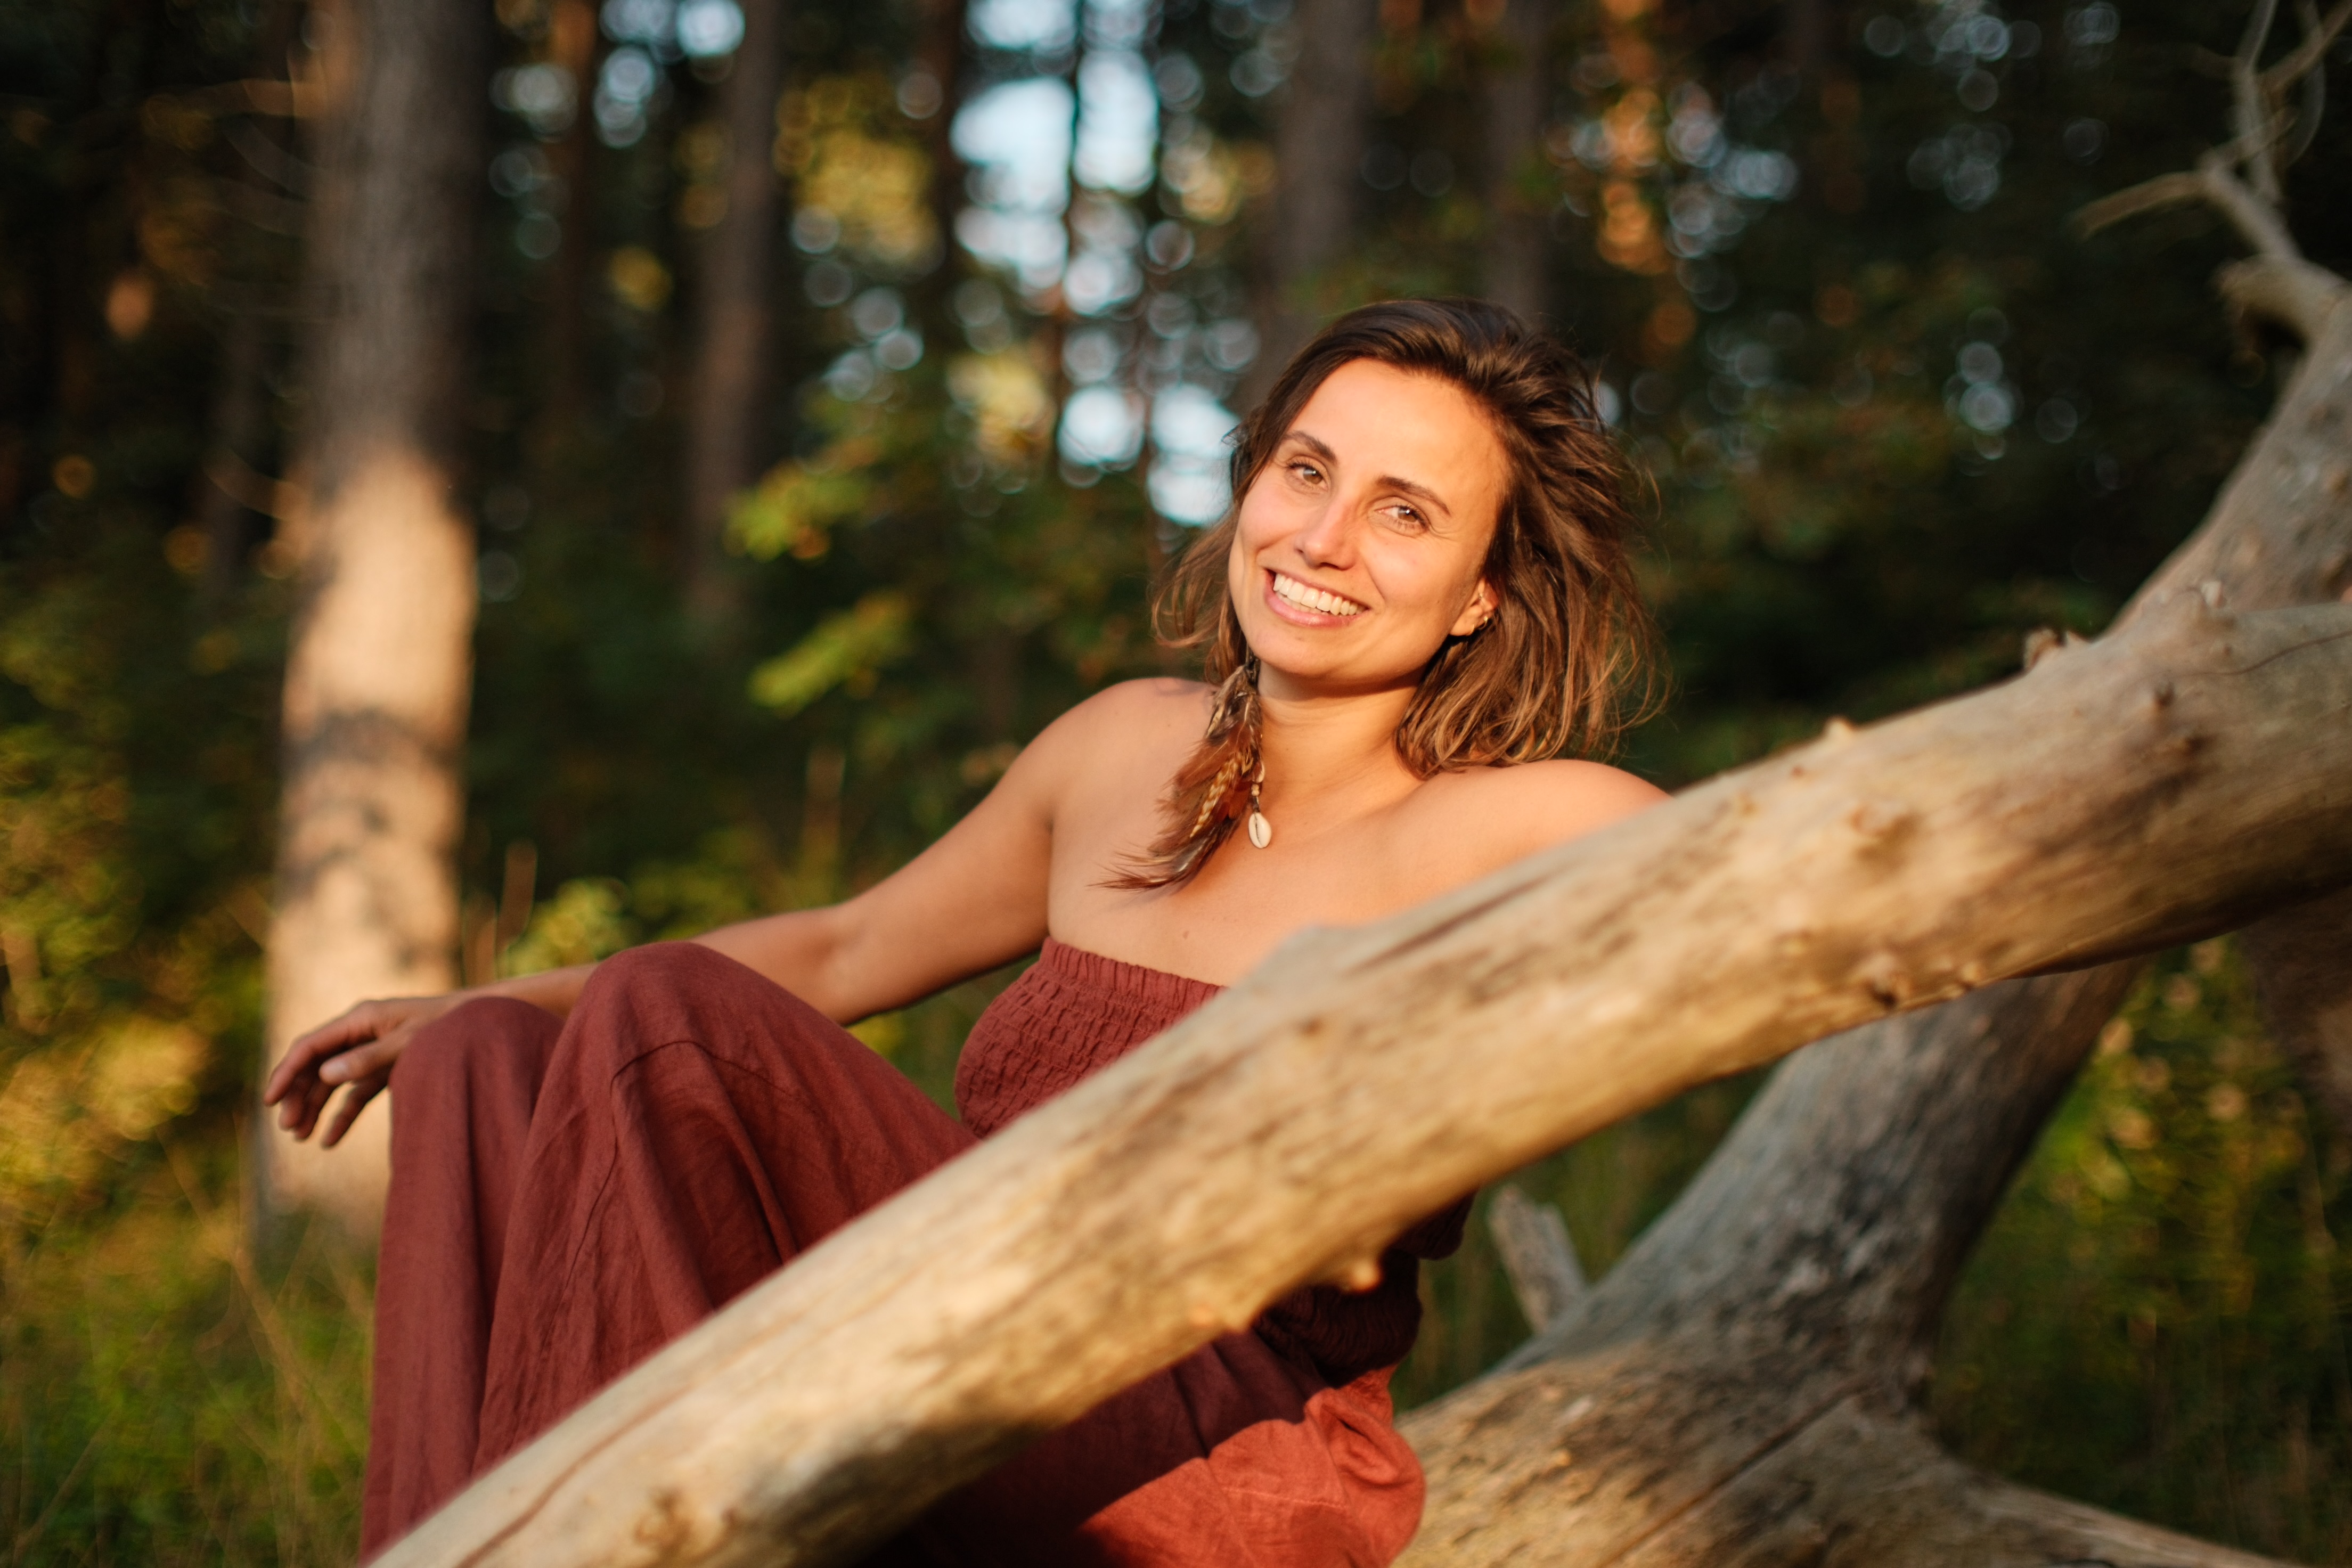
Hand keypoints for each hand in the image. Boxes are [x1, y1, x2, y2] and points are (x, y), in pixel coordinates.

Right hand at [262, 993, 464, 1147]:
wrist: (479, 1025)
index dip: (286, 1072)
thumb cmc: (447, 1027)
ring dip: (314, 1107)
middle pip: (316, 1066)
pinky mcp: (384, 1069)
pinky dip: (342, 1116)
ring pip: (331, 1081)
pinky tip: (328, 1141)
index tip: (270, 1100)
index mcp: (359, 1020)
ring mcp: (370, 1051)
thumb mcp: (410, 1043)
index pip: (310, 1046)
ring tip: (299, 1138)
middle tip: (287, 1128)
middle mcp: (359, 1033)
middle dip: (298, 1095)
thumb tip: (325, 1076)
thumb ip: (369, 1059)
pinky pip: (355, 1094)